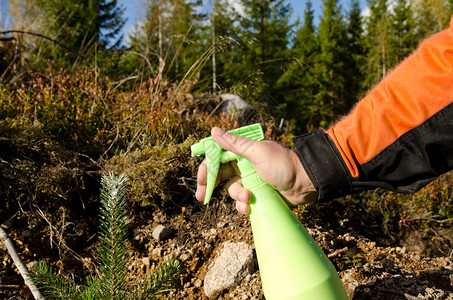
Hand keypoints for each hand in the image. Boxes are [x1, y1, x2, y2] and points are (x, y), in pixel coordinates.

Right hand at [195, 127, 317, 213]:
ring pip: (232, 190)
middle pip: (220, 176)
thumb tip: (213, 131)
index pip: (217, 159)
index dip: (206, 169)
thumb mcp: (257, 152)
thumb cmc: (283, 165)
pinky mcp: (257, 194)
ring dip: (236, 196)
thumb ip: (234, 144)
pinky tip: (249, 206)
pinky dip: (243, 205)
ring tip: (247, 197)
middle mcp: (244, 165)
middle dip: (212, 186)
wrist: (305, 183)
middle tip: (202, 197)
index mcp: (242, 152)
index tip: (200, 182)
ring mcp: (250, 180)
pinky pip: (242, 201)